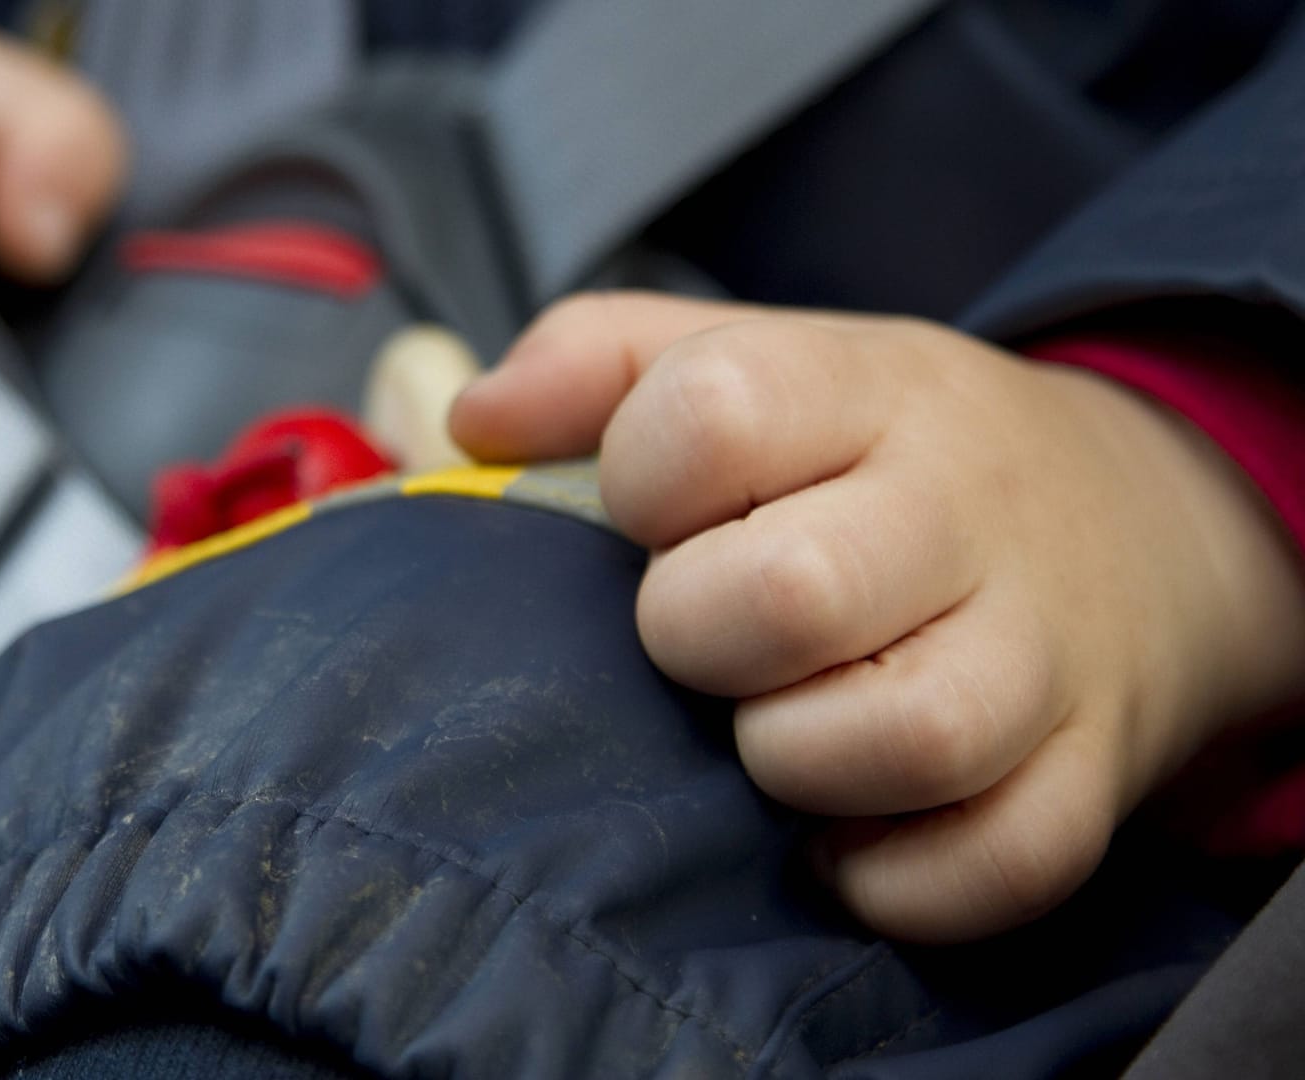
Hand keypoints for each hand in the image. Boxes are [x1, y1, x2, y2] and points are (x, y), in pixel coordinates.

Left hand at [451, 292, 1304, 941]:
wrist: (1138, 521)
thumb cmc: (880, 457)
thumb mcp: (763, 361)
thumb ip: (598, 362)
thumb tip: (471, 419)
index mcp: (867, 389)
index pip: (721, 408)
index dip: (640, 477)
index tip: (648, 511)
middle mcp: (967, 508)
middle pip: (794, 590)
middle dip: (695, 634)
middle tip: (698, 637)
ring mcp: (1044, 648)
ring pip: (911, 734)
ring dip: (794, 760)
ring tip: (768, 734)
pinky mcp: (1089, 772)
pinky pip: (999, 860)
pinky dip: (895, 878)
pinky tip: (837, 839)